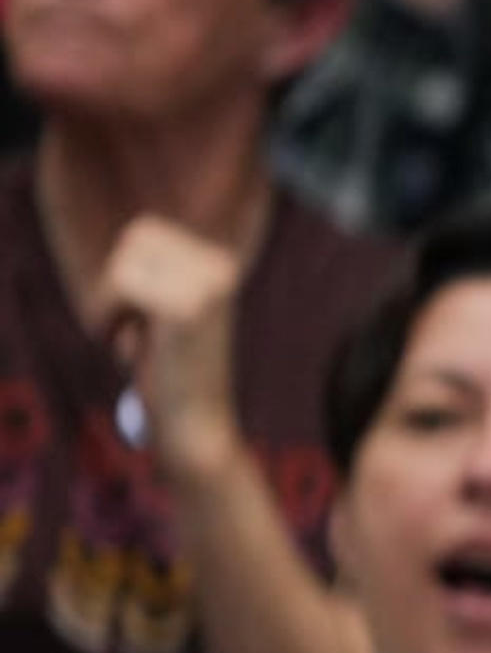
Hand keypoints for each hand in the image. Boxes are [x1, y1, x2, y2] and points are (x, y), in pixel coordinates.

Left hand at [90, 216, 247, 487]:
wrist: (198, 425)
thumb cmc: (175, 372)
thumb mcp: (172, 306)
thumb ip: (164, 268)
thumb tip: (140, 227)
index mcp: (221, 260)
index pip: (144, 231)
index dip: (127, 276)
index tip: (149, 318)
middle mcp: (220, 266)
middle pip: (132, 240)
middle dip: (119, 287)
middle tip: (141, 330)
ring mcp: (207, 285)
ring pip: (122, 264)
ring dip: (112, 306)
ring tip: (140, 341)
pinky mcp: (185, 309)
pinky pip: (117, 287)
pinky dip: (108, 321)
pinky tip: (132, 351)